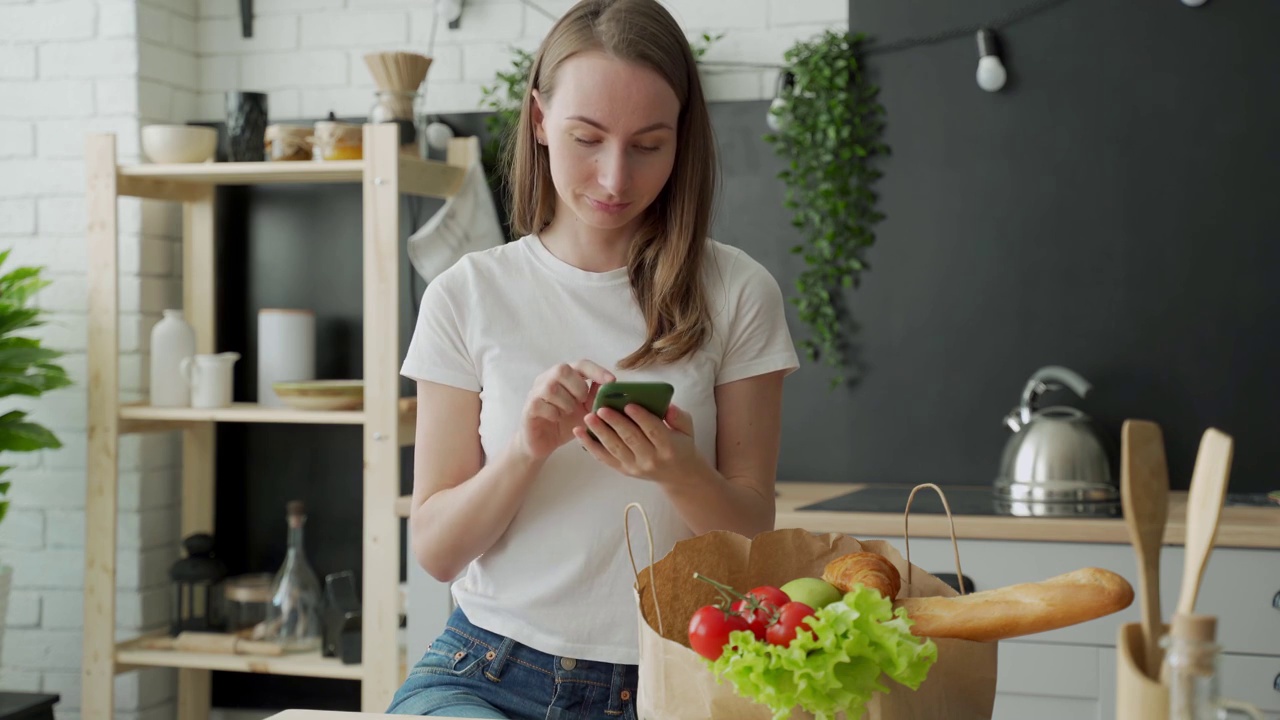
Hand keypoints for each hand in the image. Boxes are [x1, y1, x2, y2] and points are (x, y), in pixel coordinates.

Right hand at [513, 360, 614, 460]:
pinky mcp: (529, 407)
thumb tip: (611, 385)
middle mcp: (548, 379)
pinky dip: (554, 413)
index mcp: (564, 377)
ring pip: (551, 388)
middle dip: (578, 387)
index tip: (612, 381)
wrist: (544, 443)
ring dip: (566, 403)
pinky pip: (541, 404)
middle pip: (563, 370)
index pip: (581, 364)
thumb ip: (595, 396)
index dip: (597, 371)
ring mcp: (536, 392)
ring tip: (567, 412)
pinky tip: (556, 419)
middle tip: (581, 402)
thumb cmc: (565, 423)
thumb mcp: (586, 409)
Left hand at [575, 402, 700, 484]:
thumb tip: (666, 407)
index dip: (641, 418)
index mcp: (668, 447)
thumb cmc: (681, 444)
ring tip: (588, 418)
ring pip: (615, 449)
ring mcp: (635, 467)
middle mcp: (651, 459)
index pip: (654, 430)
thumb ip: (678, 416)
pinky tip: (580, 433)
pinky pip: (604, 458)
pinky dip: (590, 446)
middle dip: (615, 423)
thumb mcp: (687, 429)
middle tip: (601, 409)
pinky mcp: (623, 470)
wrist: (677, 474)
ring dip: (599, 433)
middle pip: (631, 439)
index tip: (629, 404)